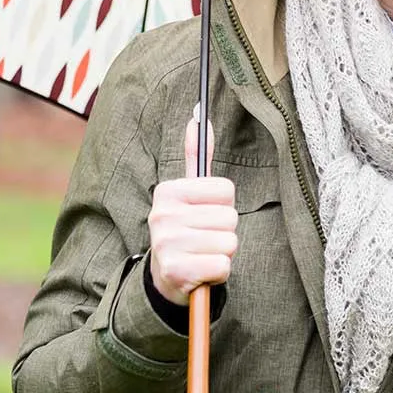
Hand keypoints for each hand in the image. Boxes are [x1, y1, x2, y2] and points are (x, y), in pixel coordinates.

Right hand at [148, 116, 237, 305]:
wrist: (166, 276)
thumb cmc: (186, 228)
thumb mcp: (188, 192)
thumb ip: (196, 154)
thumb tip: (199, 116)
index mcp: (168, 191)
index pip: (226, 190)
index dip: (223, 205)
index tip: (205, 213)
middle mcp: (162, 215)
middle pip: (230, 217)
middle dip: (224, 231)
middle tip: (204, 238)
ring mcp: (167, 244)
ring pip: (229, 242)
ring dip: (222, 252)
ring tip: (202, 253)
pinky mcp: (176, 271)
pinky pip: (223, 265)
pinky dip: (219, 272)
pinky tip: (202, 271)